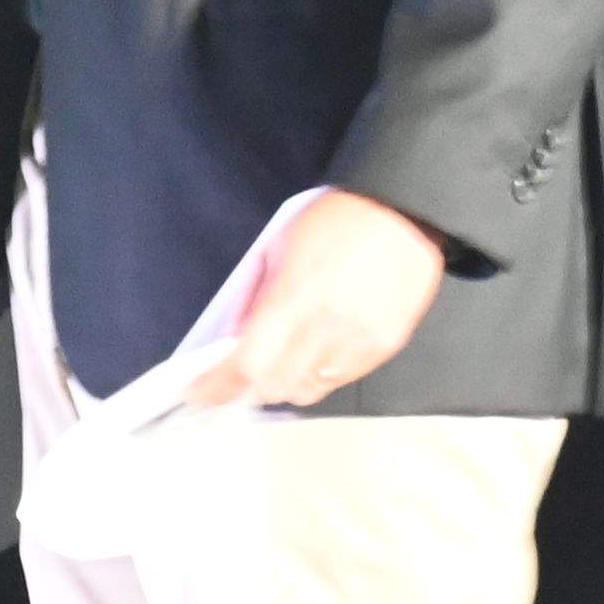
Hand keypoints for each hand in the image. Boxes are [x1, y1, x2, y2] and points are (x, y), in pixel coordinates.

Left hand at [183, 188, 453, 411]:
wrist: (402, 210)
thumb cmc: (335, 220)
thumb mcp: (278, 247)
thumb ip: (257, 297)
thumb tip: (236, 338)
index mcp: (293, 297)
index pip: (248, 365)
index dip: (219, 387)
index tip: (201, 393)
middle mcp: (328, 328)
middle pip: (278, 387)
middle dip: (251, 387)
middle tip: (239, 378)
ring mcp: (360, 342)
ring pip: (311, 390)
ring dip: (288, 382)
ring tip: (281, 364)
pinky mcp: (386, 346)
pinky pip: (344, 379)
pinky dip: (322, 374)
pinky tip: (317, 353)